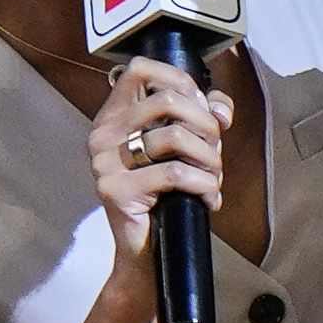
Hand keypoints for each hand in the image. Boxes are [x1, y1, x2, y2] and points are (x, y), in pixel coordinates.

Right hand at [88, 55, 229, 267]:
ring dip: (210, 158)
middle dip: (205, 124)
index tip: (199, 107)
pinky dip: (204, 185)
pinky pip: (175, 174)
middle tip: (215, 149)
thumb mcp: (184, 151)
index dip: (178, 79)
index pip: (139, 69)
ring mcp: (104, 163)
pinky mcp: (116, 191)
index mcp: (113, 118)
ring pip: (174, 136)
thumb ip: (201, 120)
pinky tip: (209, 198)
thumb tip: (220, 108)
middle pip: (165, 100)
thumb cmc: (165, 197)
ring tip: (214, 177)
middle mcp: (101, 135)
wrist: (144, 253)